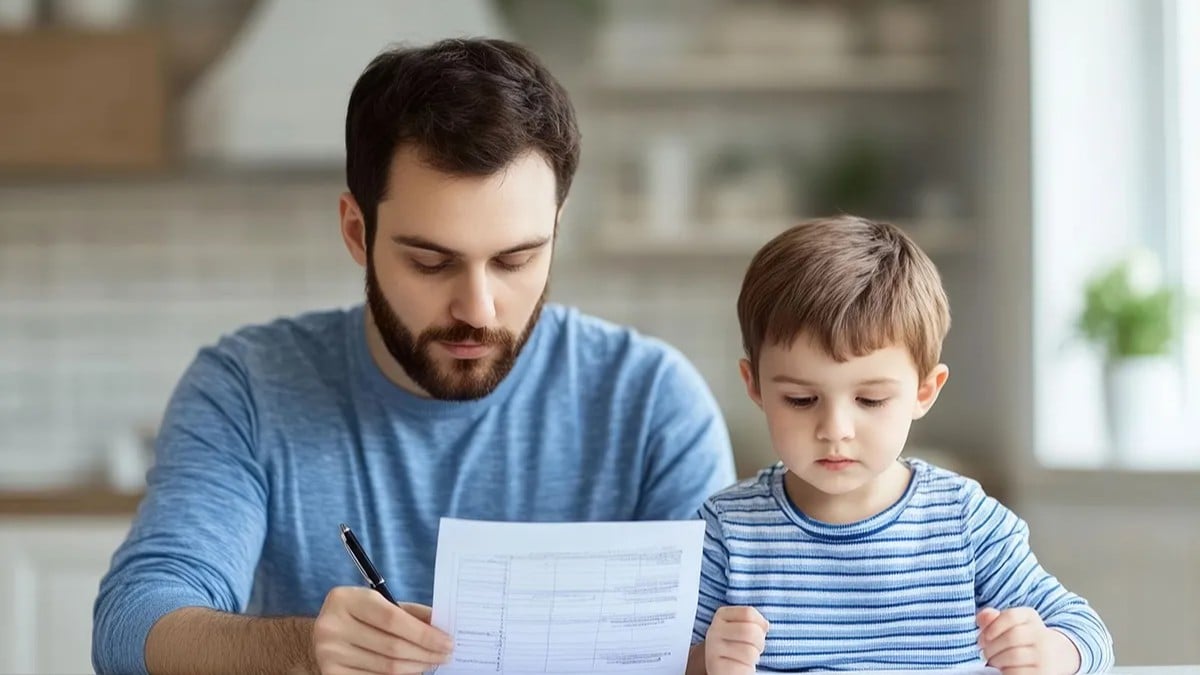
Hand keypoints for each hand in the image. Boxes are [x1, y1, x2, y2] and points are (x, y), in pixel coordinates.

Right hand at [313, 586, 452, 674]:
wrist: (322, 633)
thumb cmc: (359, 615)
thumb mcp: (379, 603)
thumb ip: (409, 613)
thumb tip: (442, 626)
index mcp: (345, 599)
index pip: (393, 619)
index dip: (424, 633)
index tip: (447, 641)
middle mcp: (332, 626)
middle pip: (392, 647)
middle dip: (425, 653)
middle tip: (445, 654)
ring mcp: (328, 653)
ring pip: (386, 667)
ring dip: (415, 667)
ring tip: (431, 663)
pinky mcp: (331, 673)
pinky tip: (411, 670)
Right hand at [704, 606, 768, 674]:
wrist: (722, 667)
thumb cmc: (737, 646)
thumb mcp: (743, 628)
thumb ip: (753, 622)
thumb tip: (765, 625)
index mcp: (721, 616)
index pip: (748, 613)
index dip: (760, 624)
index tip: (757, 631)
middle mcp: (714, 630)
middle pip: (750, 631)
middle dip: (760, 642)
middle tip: (755, 648)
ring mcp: (713, 649)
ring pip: (749, 652)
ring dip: (754, 658)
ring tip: (746, 659)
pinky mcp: (716, 667)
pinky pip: (744, 668)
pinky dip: (747, 670)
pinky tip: (741, 667)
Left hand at [977, 607, 1081, 674]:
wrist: (1054, 657)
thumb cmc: (1021, 639)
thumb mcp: (1009, 624)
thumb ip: (992, 619)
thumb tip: (983, 618)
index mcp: (1030, 617)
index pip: (1011, 616)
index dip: (992, 627)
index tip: (984, 638)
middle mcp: (1042, 634)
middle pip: (1011, 637)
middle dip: (992, 648)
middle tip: (986, 654)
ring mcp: (1045, 654)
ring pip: (1014, 656)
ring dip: (997, 661)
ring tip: (995, 662)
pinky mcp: (1044, 672)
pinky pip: (1018, 672)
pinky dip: (1006, 671)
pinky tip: (1005, 669)